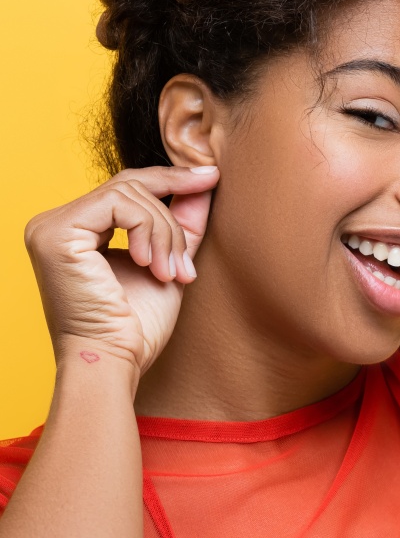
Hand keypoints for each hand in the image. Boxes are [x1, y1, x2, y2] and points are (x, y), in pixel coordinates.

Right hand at [23, 165, 220, 376]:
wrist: (118, 360)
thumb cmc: (139, 324)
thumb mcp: (169, 259)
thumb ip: (184, 220)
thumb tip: (207, 177)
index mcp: (77, 230)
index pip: (128, 188)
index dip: (172, 179)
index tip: (213, 176)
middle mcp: (55, 224)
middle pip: (131, 186)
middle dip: (170, 222)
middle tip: (183, 265)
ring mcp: (50, 227)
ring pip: (130, 193)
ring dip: (163, 234)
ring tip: (169, 272)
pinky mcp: (55, 234)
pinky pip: (118, 203)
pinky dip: (146, 231)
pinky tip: (148, 264)